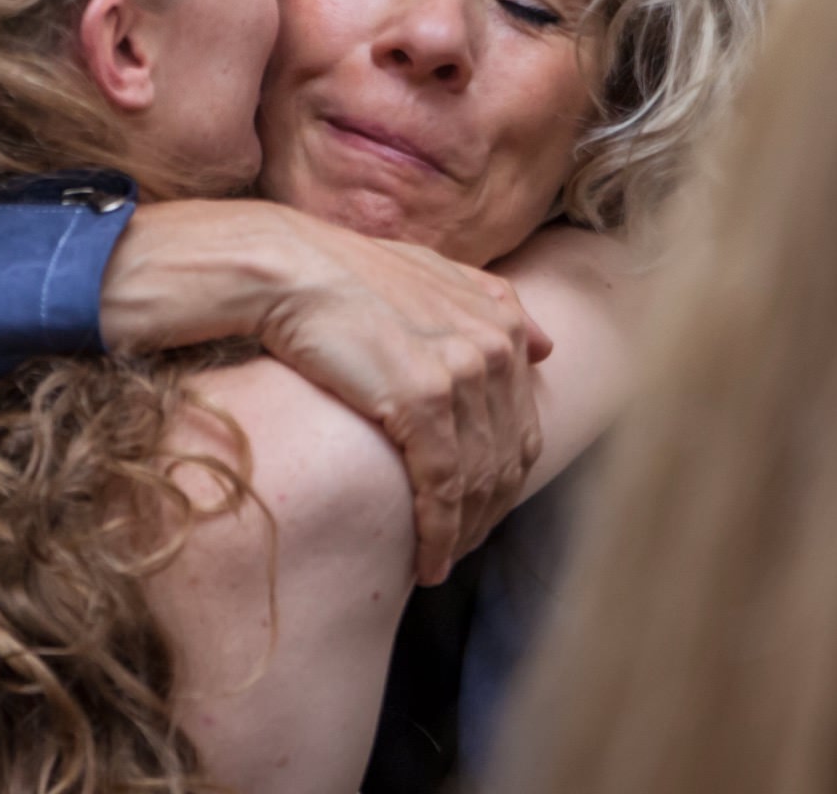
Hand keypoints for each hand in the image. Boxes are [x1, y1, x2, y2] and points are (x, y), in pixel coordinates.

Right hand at [258, 209, 549, 584]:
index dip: (504, 481)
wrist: (290, 270)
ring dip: (465, 534)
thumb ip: (493, 305)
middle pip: (506, 459)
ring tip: (442, 565)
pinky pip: (443, 485)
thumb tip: (546, 346)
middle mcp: (493, 348)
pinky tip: (427, 561)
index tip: (480, 515)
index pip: (522, 427)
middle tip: (462, 551)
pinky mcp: (421, 400)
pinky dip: (439, 532)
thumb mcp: (434, 274)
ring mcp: (461, 373)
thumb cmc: (348, 276)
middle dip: (488, 516)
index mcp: (501, 324)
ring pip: (479, 479)